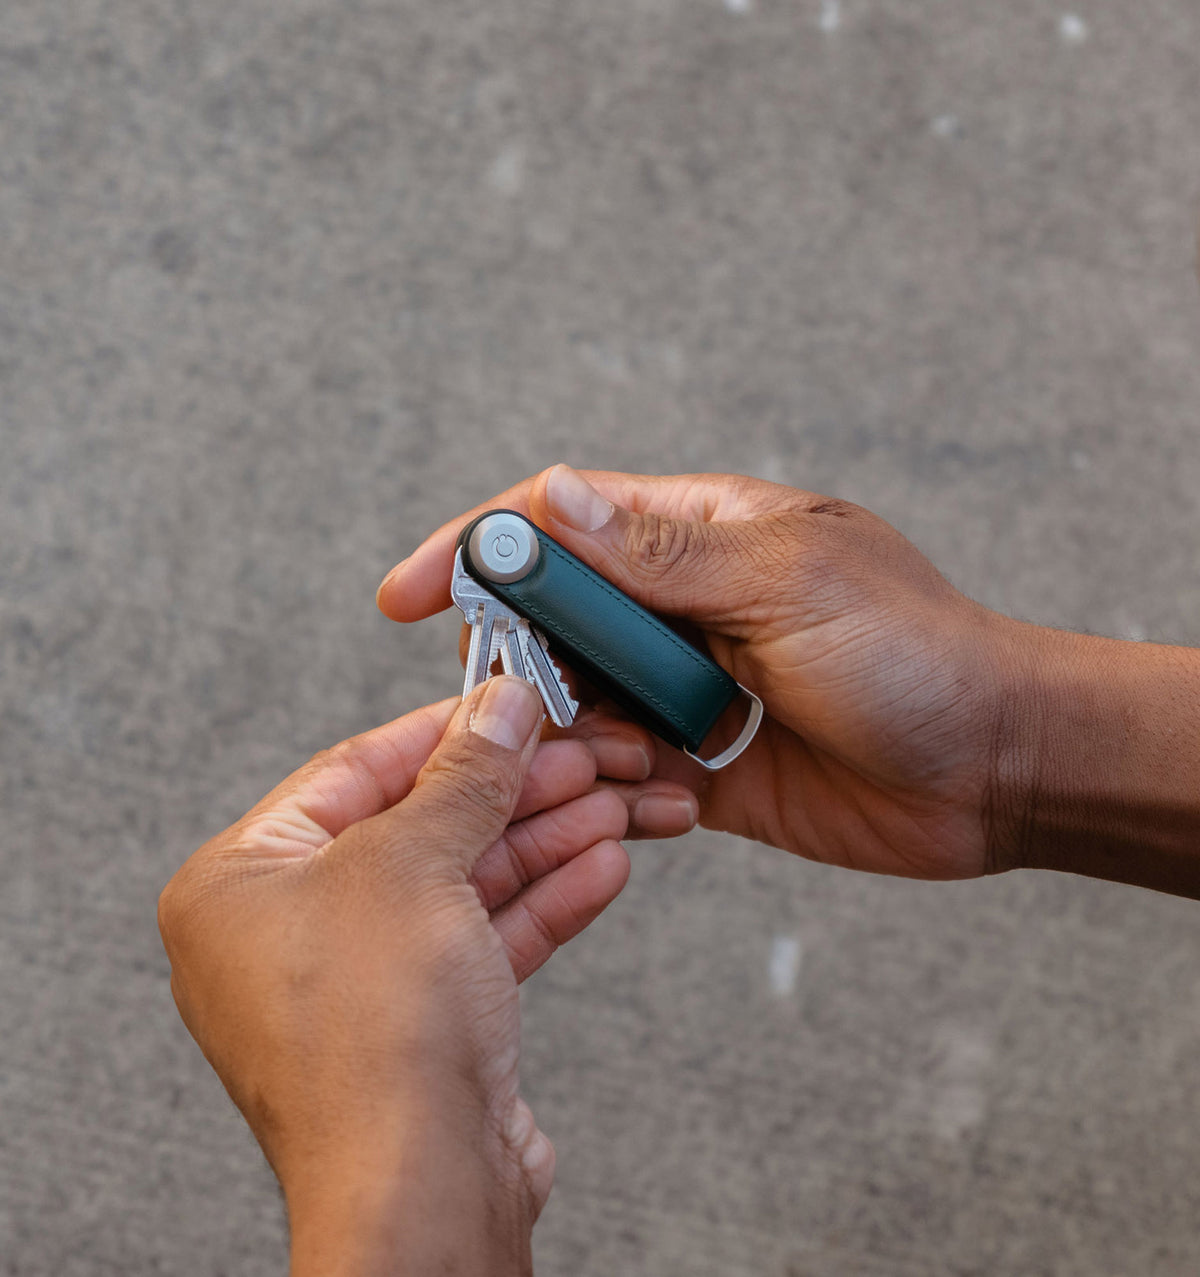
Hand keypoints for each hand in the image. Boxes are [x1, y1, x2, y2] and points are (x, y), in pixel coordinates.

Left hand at [159, 679, 629, 1275]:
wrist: (420, 1193)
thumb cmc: (371, 1044)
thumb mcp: (412, 864)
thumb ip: (463, 777)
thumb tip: (500, 707)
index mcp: (242, 882)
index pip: (356, 769)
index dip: (447, 730)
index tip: (515, 702)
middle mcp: (291, 932)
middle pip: (424, 825)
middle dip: (519, 790)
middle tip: (589, 755)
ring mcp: (360, 982)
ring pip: (466, 881)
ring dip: (548, 839)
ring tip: (619, 804)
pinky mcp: (422, 1025)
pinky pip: (486, 938)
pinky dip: (546, 899)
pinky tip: (603, 865)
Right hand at [378, 466, 1026, 881]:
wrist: (997, 767)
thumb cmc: (911, 653)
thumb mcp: (785, 583)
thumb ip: (664, 556)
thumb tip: (552, 502)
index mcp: (704, 535)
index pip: (563, 522)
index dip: (478, 549)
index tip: (405, 595)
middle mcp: (687, 605)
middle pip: (558, 617)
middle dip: (518, 661)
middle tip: (500, 708)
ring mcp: (693, 685)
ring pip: (583, 702)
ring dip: (572, 736)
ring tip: (611, 760)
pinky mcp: (705, 762)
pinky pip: (628, 773)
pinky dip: (616, 790)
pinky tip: (647, 801)